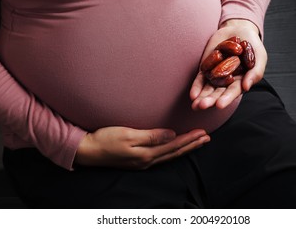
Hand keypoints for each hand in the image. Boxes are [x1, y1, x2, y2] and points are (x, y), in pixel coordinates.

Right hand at [74, 127, 209, 169]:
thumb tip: (171, 134)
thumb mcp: (128, 134)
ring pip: (170, 156)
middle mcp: (147, 161)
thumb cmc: (106, 139)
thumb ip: (151, 136)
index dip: (189, 139)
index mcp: (146, 154)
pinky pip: (162, 157)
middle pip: (175, 152)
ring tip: (197, 143)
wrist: (88, 150)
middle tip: (206, 138)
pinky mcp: (138, 161)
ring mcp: (142, 163)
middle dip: (192, 145)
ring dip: (185, 148)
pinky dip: (173, 151)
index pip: (174, 146)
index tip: (203, 133)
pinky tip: (175, 148)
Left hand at [190, 19, 266, 109]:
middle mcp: (227, 81)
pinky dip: (196, 87)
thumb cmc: (252, 45)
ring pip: (207, 89)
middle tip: (201, 106)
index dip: (226, 99)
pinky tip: (192, 94)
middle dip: (210, 100)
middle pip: (218, 93)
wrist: (239, 30)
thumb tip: (246, 87)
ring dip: (201, 97)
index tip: (219, 105)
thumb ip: (255, 72)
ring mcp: (215, 75)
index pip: (233, 92)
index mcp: (241, 81)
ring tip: (195, 105)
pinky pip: (200, 79)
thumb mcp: (259, 57)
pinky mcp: (206, 68)